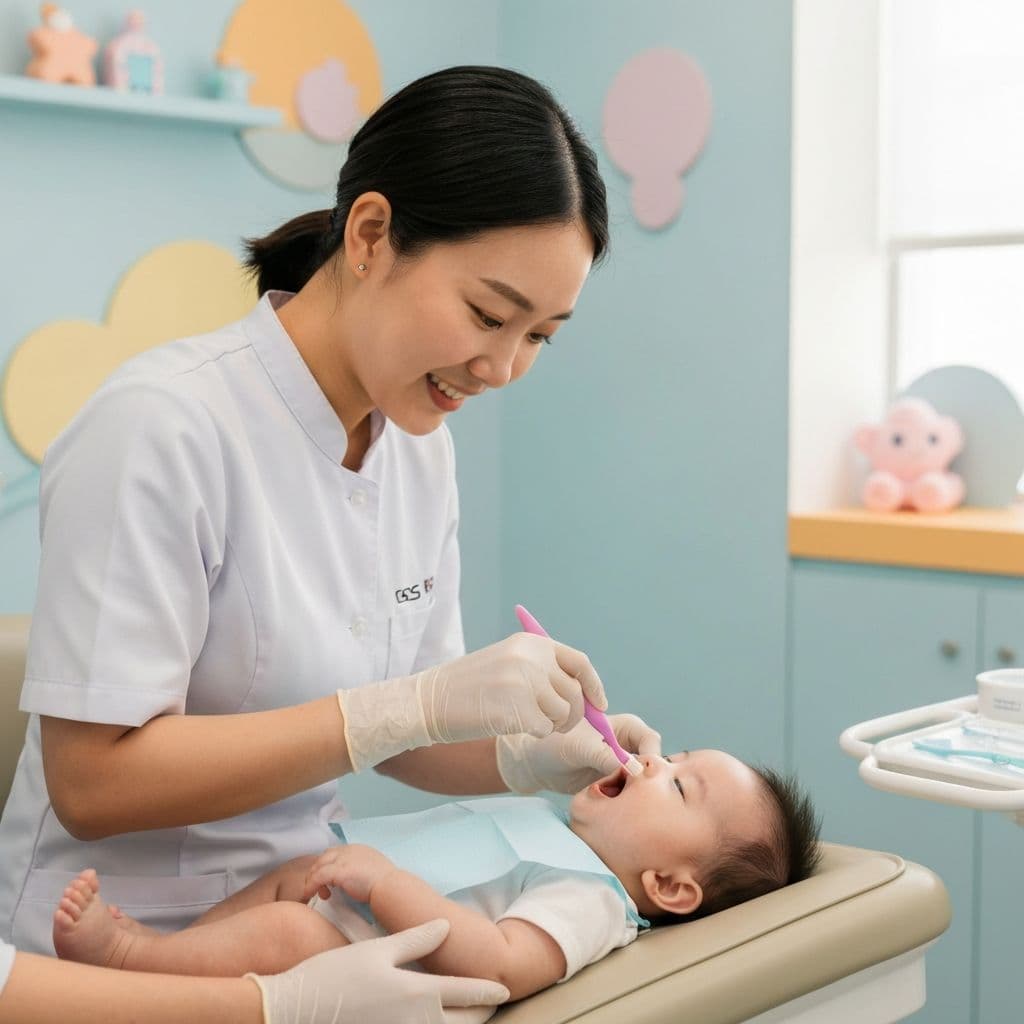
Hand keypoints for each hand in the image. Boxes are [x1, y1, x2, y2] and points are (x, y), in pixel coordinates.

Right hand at [249, 917, 508, 1023]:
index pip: (467, 994)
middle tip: (490, 1005)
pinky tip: (432, 1020)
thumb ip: (416, 939)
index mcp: (419, 994)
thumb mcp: (378, 950)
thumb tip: (444, 928)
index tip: (504, 988)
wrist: (297, 1009)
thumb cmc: (337, 975)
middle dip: (479, 1015)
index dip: (488, 991)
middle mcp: (418, 1022)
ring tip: (466, 1014)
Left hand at [302, 844, 397, 903]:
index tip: (327, 881)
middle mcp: (349, 850)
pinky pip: (317, 877)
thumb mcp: (373, 870)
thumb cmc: (386, 884)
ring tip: (313, 894)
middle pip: (324, 857)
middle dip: (318, 872)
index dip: (328, 866)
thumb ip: (362, 870)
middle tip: (319, 889)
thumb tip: (355, 880)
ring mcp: (343, 859)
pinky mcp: (338, 870)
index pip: (335, 853)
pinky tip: (309, 895)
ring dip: (313, 880)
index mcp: (358, 849)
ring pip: (319, 865)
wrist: (390, 886)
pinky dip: (311, 886)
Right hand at [338, 633, 606, 770]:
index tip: (599, 705)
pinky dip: (532, 735)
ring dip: (549, 726)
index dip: (593, 686)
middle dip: (571, 716)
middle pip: (575, 694)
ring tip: (521, 721)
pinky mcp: (517, 710)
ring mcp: (525, 684)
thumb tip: (585, 695)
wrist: (428, 701)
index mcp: (531, 643)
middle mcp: (531, 659)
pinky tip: (508, 726)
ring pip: (563, 715)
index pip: (578, 663)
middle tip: (551, 725)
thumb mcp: (507, 662)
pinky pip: (544, 731)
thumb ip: (542, 670)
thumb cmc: (467, 687)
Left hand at [495, 713, 661, 793]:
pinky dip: (628, 802)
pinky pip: (631, 794)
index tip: (644, 774)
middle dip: (649, 777)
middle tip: (640, 795)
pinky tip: (617, 809)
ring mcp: (622, 766)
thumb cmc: (554, 745)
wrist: (536, 765)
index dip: (651, 755)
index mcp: (623, 726)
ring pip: (643, 780)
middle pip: (651, 761)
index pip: (649, 739)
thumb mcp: (578, 748)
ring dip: (639, 792)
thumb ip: (603, 755)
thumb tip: (632, 768)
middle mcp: (627, 745)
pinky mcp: (615, 784)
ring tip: (626, 803)